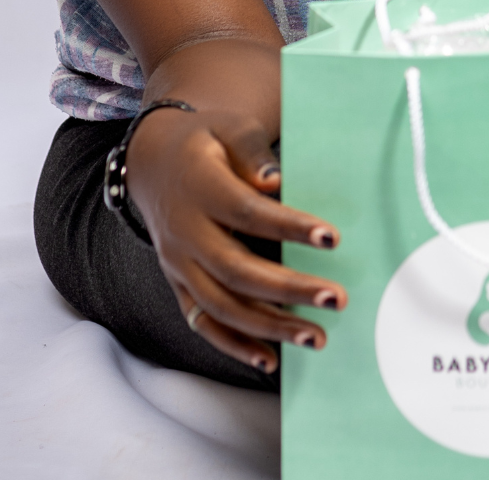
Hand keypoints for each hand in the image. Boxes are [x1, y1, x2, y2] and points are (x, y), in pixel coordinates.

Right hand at [126, 105, 347, 373]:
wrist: (153, 161)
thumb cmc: (206, 140)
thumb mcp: (229, 128)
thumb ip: (253, 153)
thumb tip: (276, 181)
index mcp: (199, 188)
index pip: (247, 212)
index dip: (288, 227)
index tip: (332, 238)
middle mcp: (184, 233)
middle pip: (236, 269)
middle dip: (289, 289)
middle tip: (335, 299)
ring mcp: (178, 264)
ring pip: (222, 306)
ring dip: (269, 327)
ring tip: (316, 336)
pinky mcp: (178, 284)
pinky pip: (203, 323)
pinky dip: (234, 346)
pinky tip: (270, 360)